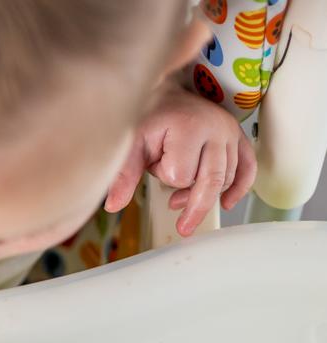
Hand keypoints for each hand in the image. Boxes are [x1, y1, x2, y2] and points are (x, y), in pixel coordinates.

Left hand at [106, 83, 256, 236]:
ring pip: (226, 178)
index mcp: (188, 127)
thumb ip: (124, 175)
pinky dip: (239, 188)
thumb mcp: (132, 144)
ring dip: (206, 194)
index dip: (165, 177)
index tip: (155, 163)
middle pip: (211, 180)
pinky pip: (248, 168)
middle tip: (183, 229)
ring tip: (179, 198)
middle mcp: (216, 128)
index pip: (181, 174)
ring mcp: (230, 132)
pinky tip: (226, 203)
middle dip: (194, 207)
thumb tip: (113, 206)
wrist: (167, 94)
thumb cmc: (149, 118)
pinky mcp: (239, 137)